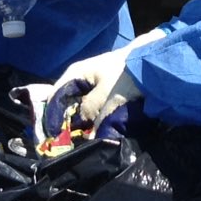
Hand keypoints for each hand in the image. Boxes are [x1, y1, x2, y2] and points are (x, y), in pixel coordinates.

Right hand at [43, 28, 165, 135]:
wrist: (148, 61)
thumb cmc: (125, 74)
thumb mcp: (106, 95)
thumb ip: (91, 112)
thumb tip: (86, 132)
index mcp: (75, 73)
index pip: (55, 96)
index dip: (53, 116)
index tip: (54, 135)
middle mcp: (79, 76)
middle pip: (65, 101)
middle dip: (65, 120)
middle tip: (67, 139)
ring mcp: (90, 82)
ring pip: (78, 105)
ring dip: (79, 120)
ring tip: (80, 137)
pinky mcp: (102, 88)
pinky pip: (90, 105)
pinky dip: (90, 116)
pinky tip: (93, 128)